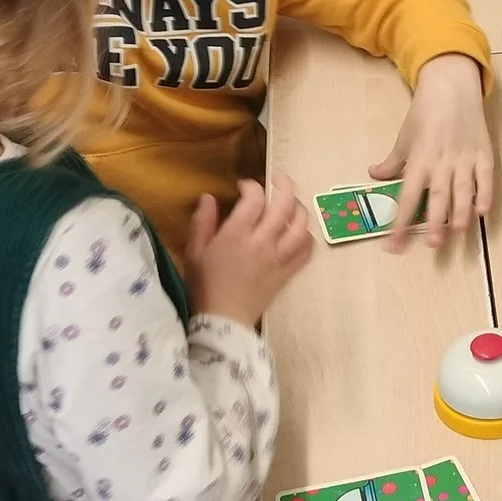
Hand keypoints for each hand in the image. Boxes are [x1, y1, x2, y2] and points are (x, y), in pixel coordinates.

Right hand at [183, 173, 314, 326]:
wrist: (223, 321)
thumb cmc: (204, 285)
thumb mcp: (194, 251)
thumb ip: (202, 222)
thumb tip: (209, 197)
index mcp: (237, 235)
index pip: (254, 198)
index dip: (251, 185)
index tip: (243, 187)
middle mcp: (262, 242)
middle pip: (284, 204)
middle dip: (284, 184)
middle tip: (277, 180)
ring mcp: (279, 258)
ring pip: (301, 225)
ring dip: (298, 208)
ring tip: (289, 204)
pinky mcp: (288, 273)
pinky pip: (307, 250)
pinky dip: (307, 236)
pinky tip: (299, 232)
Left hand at [369, 54, 493, 252]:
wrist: (452, 86)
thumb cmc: (424, 113)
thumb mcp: (404, 137)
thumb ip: (392, 161)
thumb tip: (374, 176)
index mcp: (419, 160)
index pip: (408, 196)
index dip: (401, 222)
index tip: (394, 245)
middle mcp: (442, 162)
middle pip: (438, 197)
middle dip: (436, 223)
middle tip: (433, 246)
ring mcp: (465, 158)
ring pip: (464, 191)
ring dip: (461, 214)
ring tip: (458, 234)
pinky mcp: (484, 153)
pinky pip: (486, 179)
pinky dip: (485, 195)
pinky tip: (482, 213)